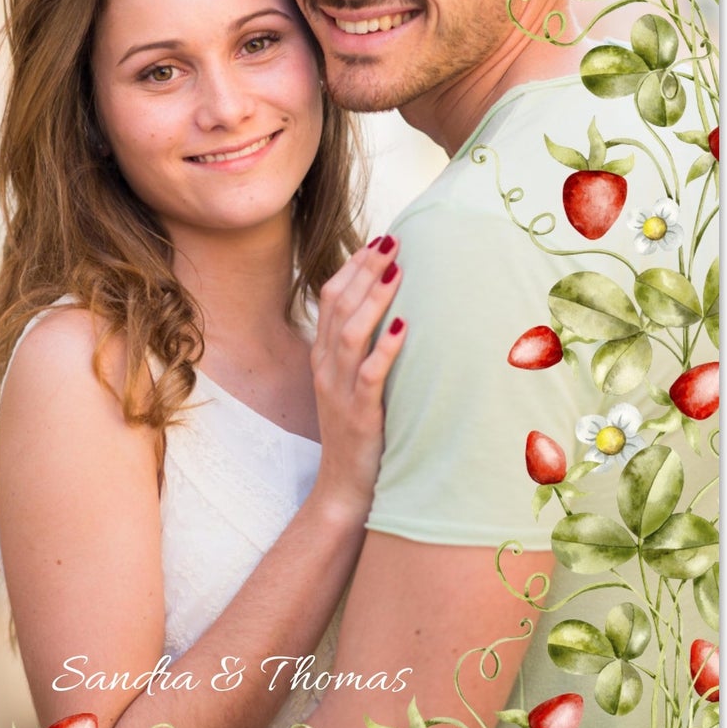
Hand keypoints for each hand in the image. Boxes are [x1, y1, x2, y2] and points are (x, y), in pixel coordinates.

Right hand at [309, 235, 406, 516]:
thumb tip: (393, 310)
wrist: (344, 487)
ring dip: (374, 299)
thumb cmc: (358, 431)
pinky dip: (386, 347)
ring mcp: (339, 391)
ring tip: (397, 272)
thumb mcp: (353, 383)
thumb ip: (362, 349)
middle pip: (338, 306)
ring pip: (350, 333)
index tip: (378, 240)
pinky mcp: (358, 415)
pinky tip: (404, 326)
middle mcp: (326, 368)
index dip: (353, 266)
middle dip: (365, 270)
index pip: (331, 298)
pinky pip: (370, 375)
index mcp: (323, 356)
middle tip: (392, 241)